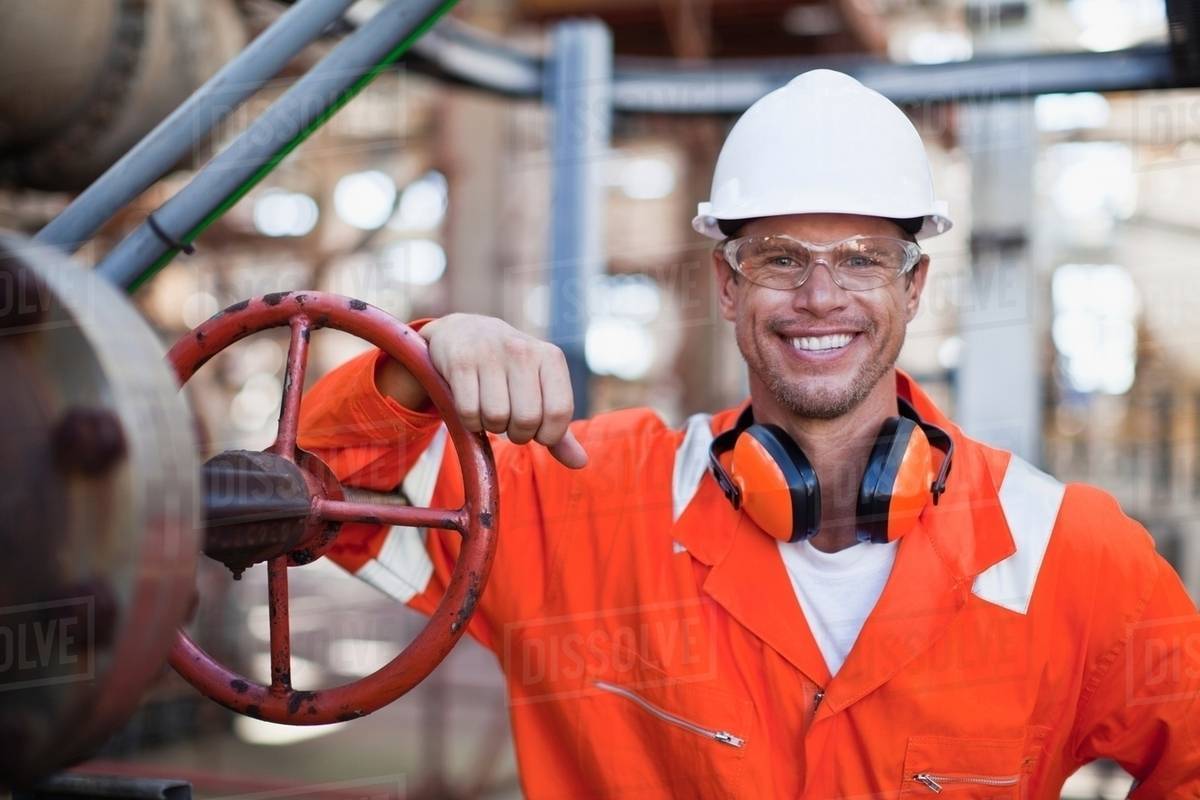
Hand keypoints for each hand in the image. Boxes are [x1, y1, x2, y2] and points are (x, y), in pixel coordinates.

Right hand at [377, 314, 587, 468]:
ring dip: (491, 426)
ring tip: (490, 409)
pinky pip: (469, 412)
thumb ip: (557, 426)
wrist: (463, 332)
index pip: (559, 412)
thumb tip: (580, 463)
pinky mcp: (460, 361)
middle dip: (517, 433)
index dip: (547, 434)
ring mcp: (490, 353)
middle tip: (510, 421)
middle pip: (527, 419)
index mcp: (550, 357)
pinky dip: (469, 420)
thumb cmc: (508, 370)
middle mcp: (523, 351)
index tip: (537, 430)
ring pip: (496, 417)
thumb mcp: (538, 388)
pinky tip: (471, 404)